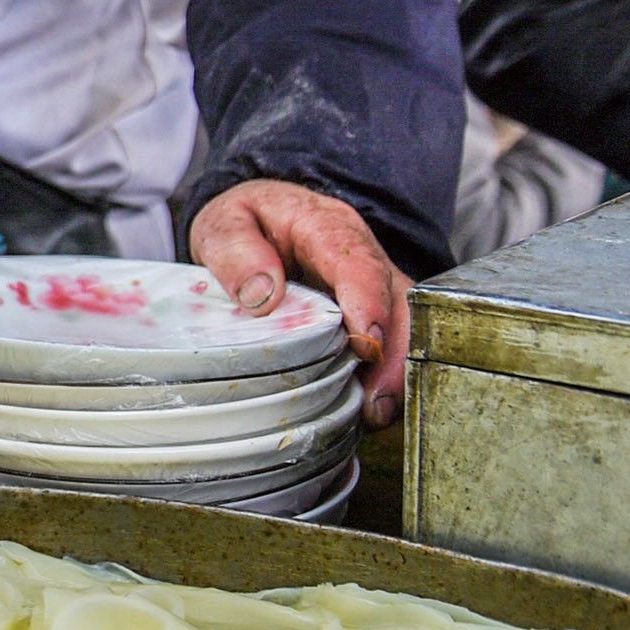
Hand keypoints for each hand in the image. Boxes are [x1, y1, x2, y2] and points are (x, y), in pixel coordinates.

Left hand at [190, 180, 411, 427]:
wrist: (261, 218)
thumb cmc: (245, 222)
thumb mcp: (223, 223)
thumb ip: (236, 250)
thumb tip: (263, 294)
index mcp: (327, 228)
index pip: (357, 263)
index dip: (368, 303)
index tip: (367, 342)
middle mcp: (363, 256)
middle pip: (397, 301)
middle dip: (394, 352)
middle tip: (378, 399)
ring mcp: (374, 285)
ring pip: (405, 325)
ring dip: (395, 370)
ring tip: (377, 412)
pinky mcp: (373, 311)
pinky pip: (393, 341)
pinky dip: (387, 374)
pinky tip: (373, 406)